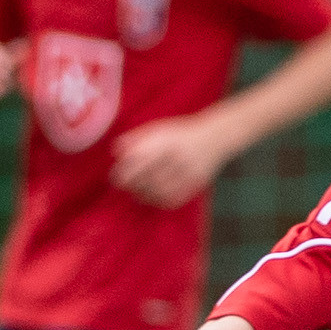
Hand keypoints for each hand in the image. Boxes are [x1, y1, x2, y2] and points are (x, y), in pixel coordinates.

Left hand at [109, 114, 235, 206]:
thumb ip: (137, 139)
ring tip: (134, 191)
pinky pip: (175, 197)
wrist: (215, 138)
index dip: (127, 170)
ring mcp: (190, 171)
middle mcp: (180, 156)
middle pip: (151, 176)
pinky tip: (151, 197)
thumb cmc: (181, 134)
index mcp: (169, 140)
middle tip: (121, 185)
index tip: (115, 175)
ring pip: (161, 189)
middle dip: (133, 183)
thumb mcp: (159, 129)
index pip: (143, 158)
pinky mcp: (197, 183)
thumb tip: (115, 151)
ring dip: (144, 193)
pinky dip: (160, 200)